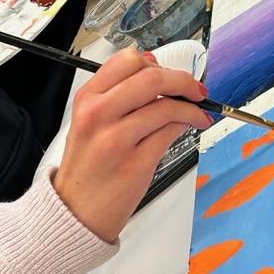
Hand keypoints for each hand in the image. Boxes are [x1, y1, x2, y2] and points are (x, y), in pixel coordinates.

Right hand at [53, 49, 211, 241]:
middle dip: (183, 80)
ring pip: (167, 105)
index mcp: (87, 99)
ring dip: (192, 107)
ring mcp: (116, 139)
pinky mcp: (136, 163)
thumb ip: (118, 95)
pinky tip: (192, 126)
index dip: (158, 63)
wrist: (75, 212)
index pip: (128, 60)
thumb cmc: (88, 167)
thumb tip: (158, 72)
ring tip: (198, 113)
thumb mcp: (90, 122)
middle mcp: (99, 114)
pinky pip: (171, 131)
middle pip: (152, 78)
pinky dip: (188, 124)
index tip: (170, 72)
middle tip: (195, 90)